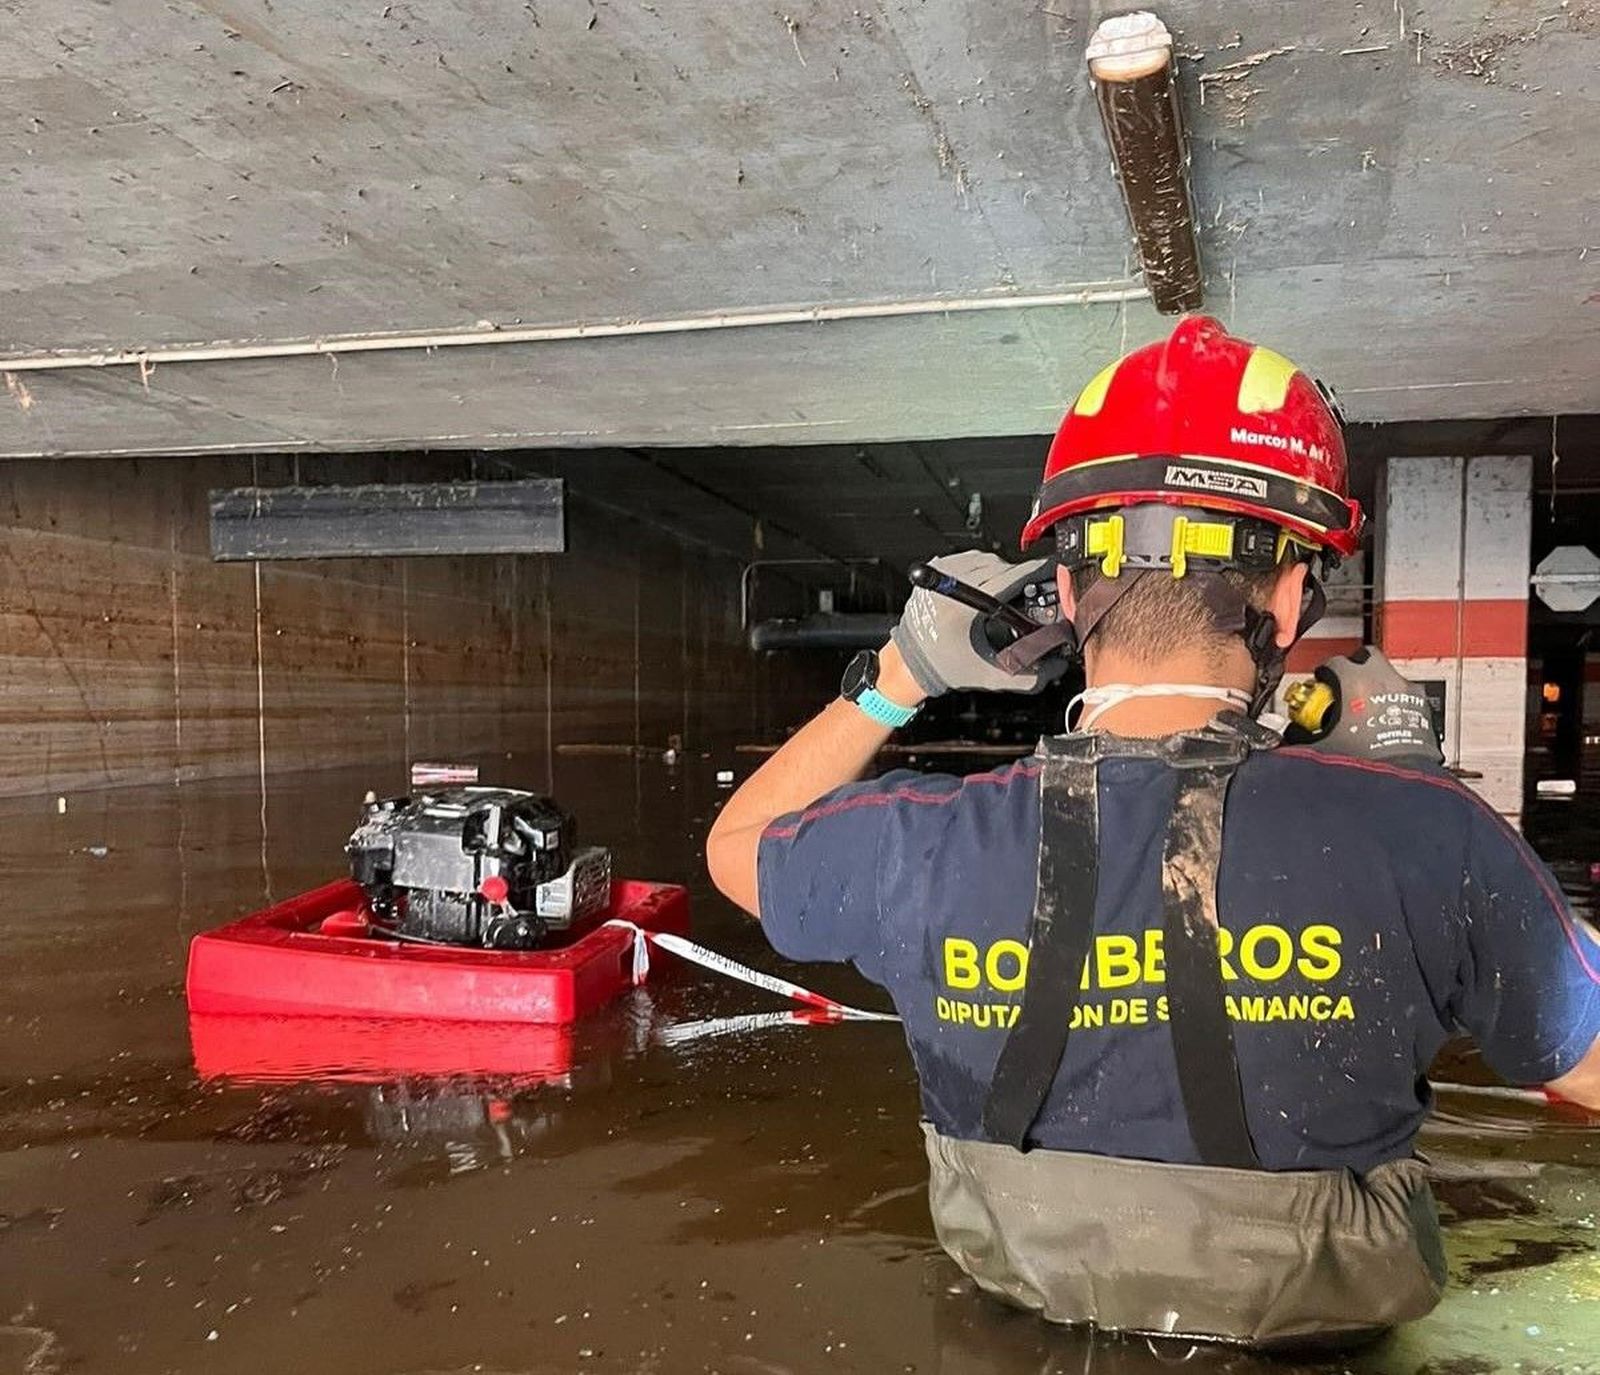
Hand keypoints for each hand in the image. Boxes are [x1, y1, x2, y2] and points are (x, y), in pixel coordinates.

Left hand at [890, 551, 1067, 696]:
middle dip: (1017, 578)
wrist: (909, 664)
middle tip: (1024, 594)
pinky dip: (980, 568)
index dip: (1034, 572)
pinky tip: (983, 586)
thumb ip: (1027, 677)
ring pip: (984, 559)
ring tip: (1003, 593)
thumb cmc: (942, 668)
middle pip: (1000, 566)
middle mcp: (948, 585)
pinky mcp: (933, 570)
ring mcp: (939, 574)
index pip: (1009, 577)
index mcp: (962, 609)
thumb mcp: (988, 677)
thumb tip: (1055, 668)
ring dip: (999, 571)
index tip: (1050, 570)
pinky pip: (967, 558)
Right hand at [1288, 647, 1443, 764]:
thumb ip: (1302, 735)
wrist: (1401, 781)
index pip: (1335, 662)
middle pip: (1367, 656)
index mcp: (1356, 682)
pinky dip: (1395, 702)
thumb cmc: (1367, 762)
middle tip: (1345, 685)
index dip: (1325, 672)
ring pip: (1390, 675)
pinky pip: (1406, 695)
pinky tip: (1384, 722)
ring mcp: (1407, 693)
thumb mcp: (1321, 747)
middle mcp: (1384, 681)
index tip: (1322, 682)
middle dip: (1355, 666)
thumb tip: (1292, 733)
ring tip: (1366, 709)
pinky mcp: (1423, 708)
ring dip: (1377, 685)